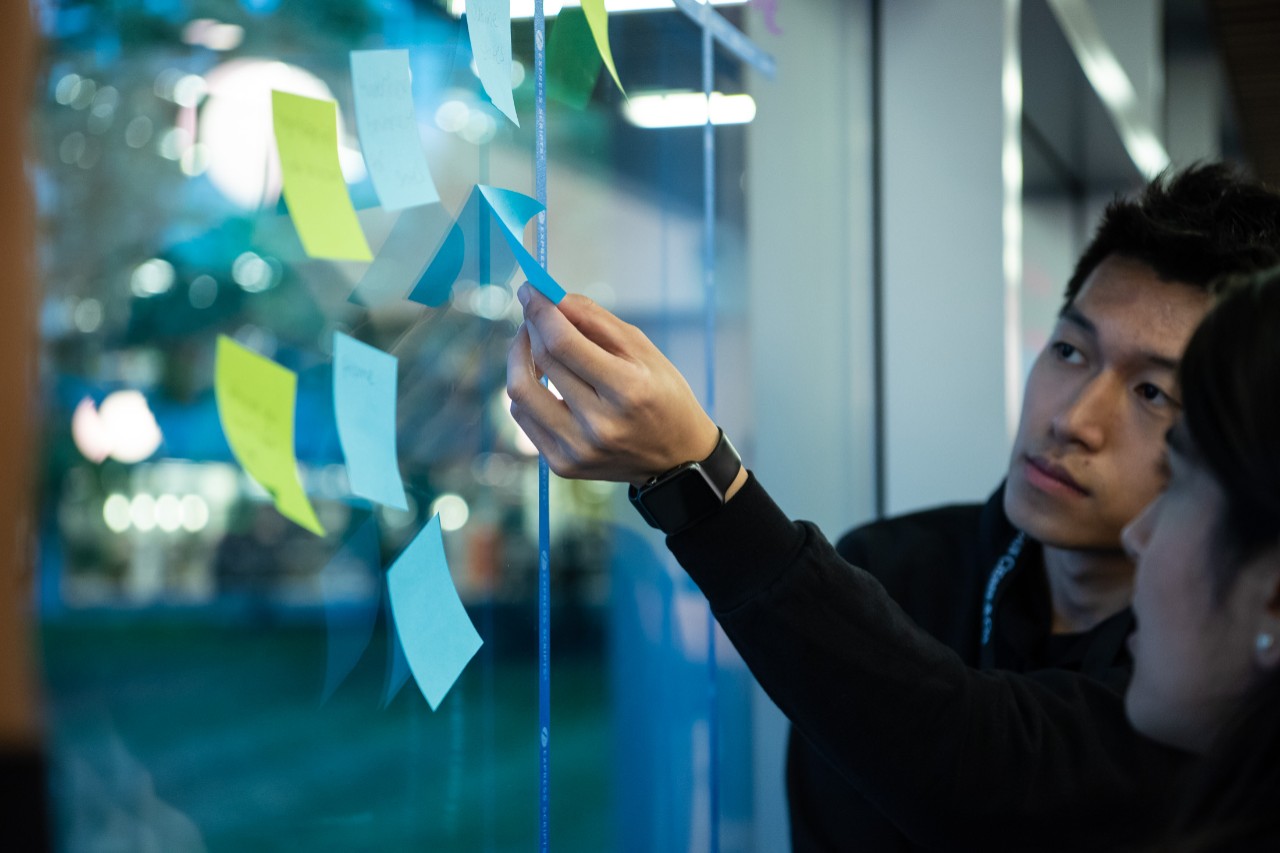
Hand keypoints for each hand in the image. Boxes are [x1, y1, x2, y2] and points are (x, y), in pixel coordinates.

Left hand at [507, 284, 723, 486]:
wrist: (675, 458)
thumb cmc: (662, 394)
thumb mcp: (643, 349)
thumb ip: (596, 320)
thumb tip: (552, 297)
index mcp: (628, 390)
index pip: (564, 343)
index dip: (541, 311)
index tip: (531, 289)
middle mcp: (601, 424)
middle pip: (543, 362)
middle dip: (531, 326)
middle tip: (534, 311)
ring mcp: (578, 449)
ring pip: (520, 392)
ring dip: (518, 357)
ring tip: (532, 343)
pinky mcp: (563, 464)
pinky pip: (523, 416)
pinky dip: (526, 389)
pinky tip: (544, 379)